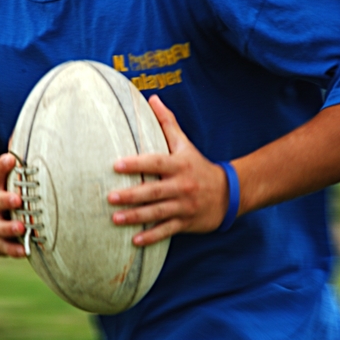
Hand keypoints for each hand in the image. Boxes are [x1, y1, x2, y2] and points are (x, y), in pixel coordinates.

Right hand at [0, 153, 25, 257]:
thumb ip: (15, 162)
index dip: (1, 166)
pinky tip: (25, 251)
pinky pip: (7, 249)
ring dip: (10, 228)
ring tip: (22, 227)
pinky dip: (16, 250)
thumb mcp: (5, 180)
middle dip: (5, 200)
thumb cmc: (4, 196)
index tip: (11, 159)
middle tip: (18, 199)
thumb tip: (28, 129)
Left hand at [108, 95, 229, 245]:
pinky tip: (135, 241)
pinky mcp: (186, 222)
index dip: (136, 164)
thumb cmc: (199, 166)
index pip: (155, 163)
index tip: (116, 165)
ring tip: (115, 219)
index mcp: (179, 165)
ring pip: (157, 212)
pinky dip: (152, 237)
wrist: (230, 193)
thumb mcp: (185, 144)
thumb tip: (152, 98)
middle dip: (131, 195)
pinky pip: (167, 230)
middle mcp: (181, 186)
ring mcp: (184, 206)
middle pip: (154, 191)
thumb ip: (167, 123)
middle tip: (110, 197)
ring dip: (136, 217)